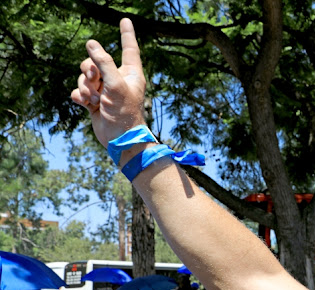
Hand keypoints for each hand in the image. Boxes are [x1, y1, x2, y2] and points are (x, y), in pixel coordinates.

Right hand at [70, 18, 147, 149]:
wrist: (119, 139)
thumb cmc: (125, 113)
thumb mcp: (116, 84)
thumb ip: (104, 62)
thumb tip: (92, 43)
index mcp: (130, 74)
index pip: (129, 49)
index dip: (126, 34)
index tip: (125, 20)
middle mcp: (118, 80)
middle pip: (95, 61)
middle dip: (89, 70)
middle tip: (94, 80)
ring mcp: (105, 91)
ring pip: (84, 76)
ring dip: (85, 86)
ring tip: (94, 99)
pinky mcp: (94, 102)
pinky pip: (79, 91)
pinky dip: (80, 97)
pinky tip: (87, 105)